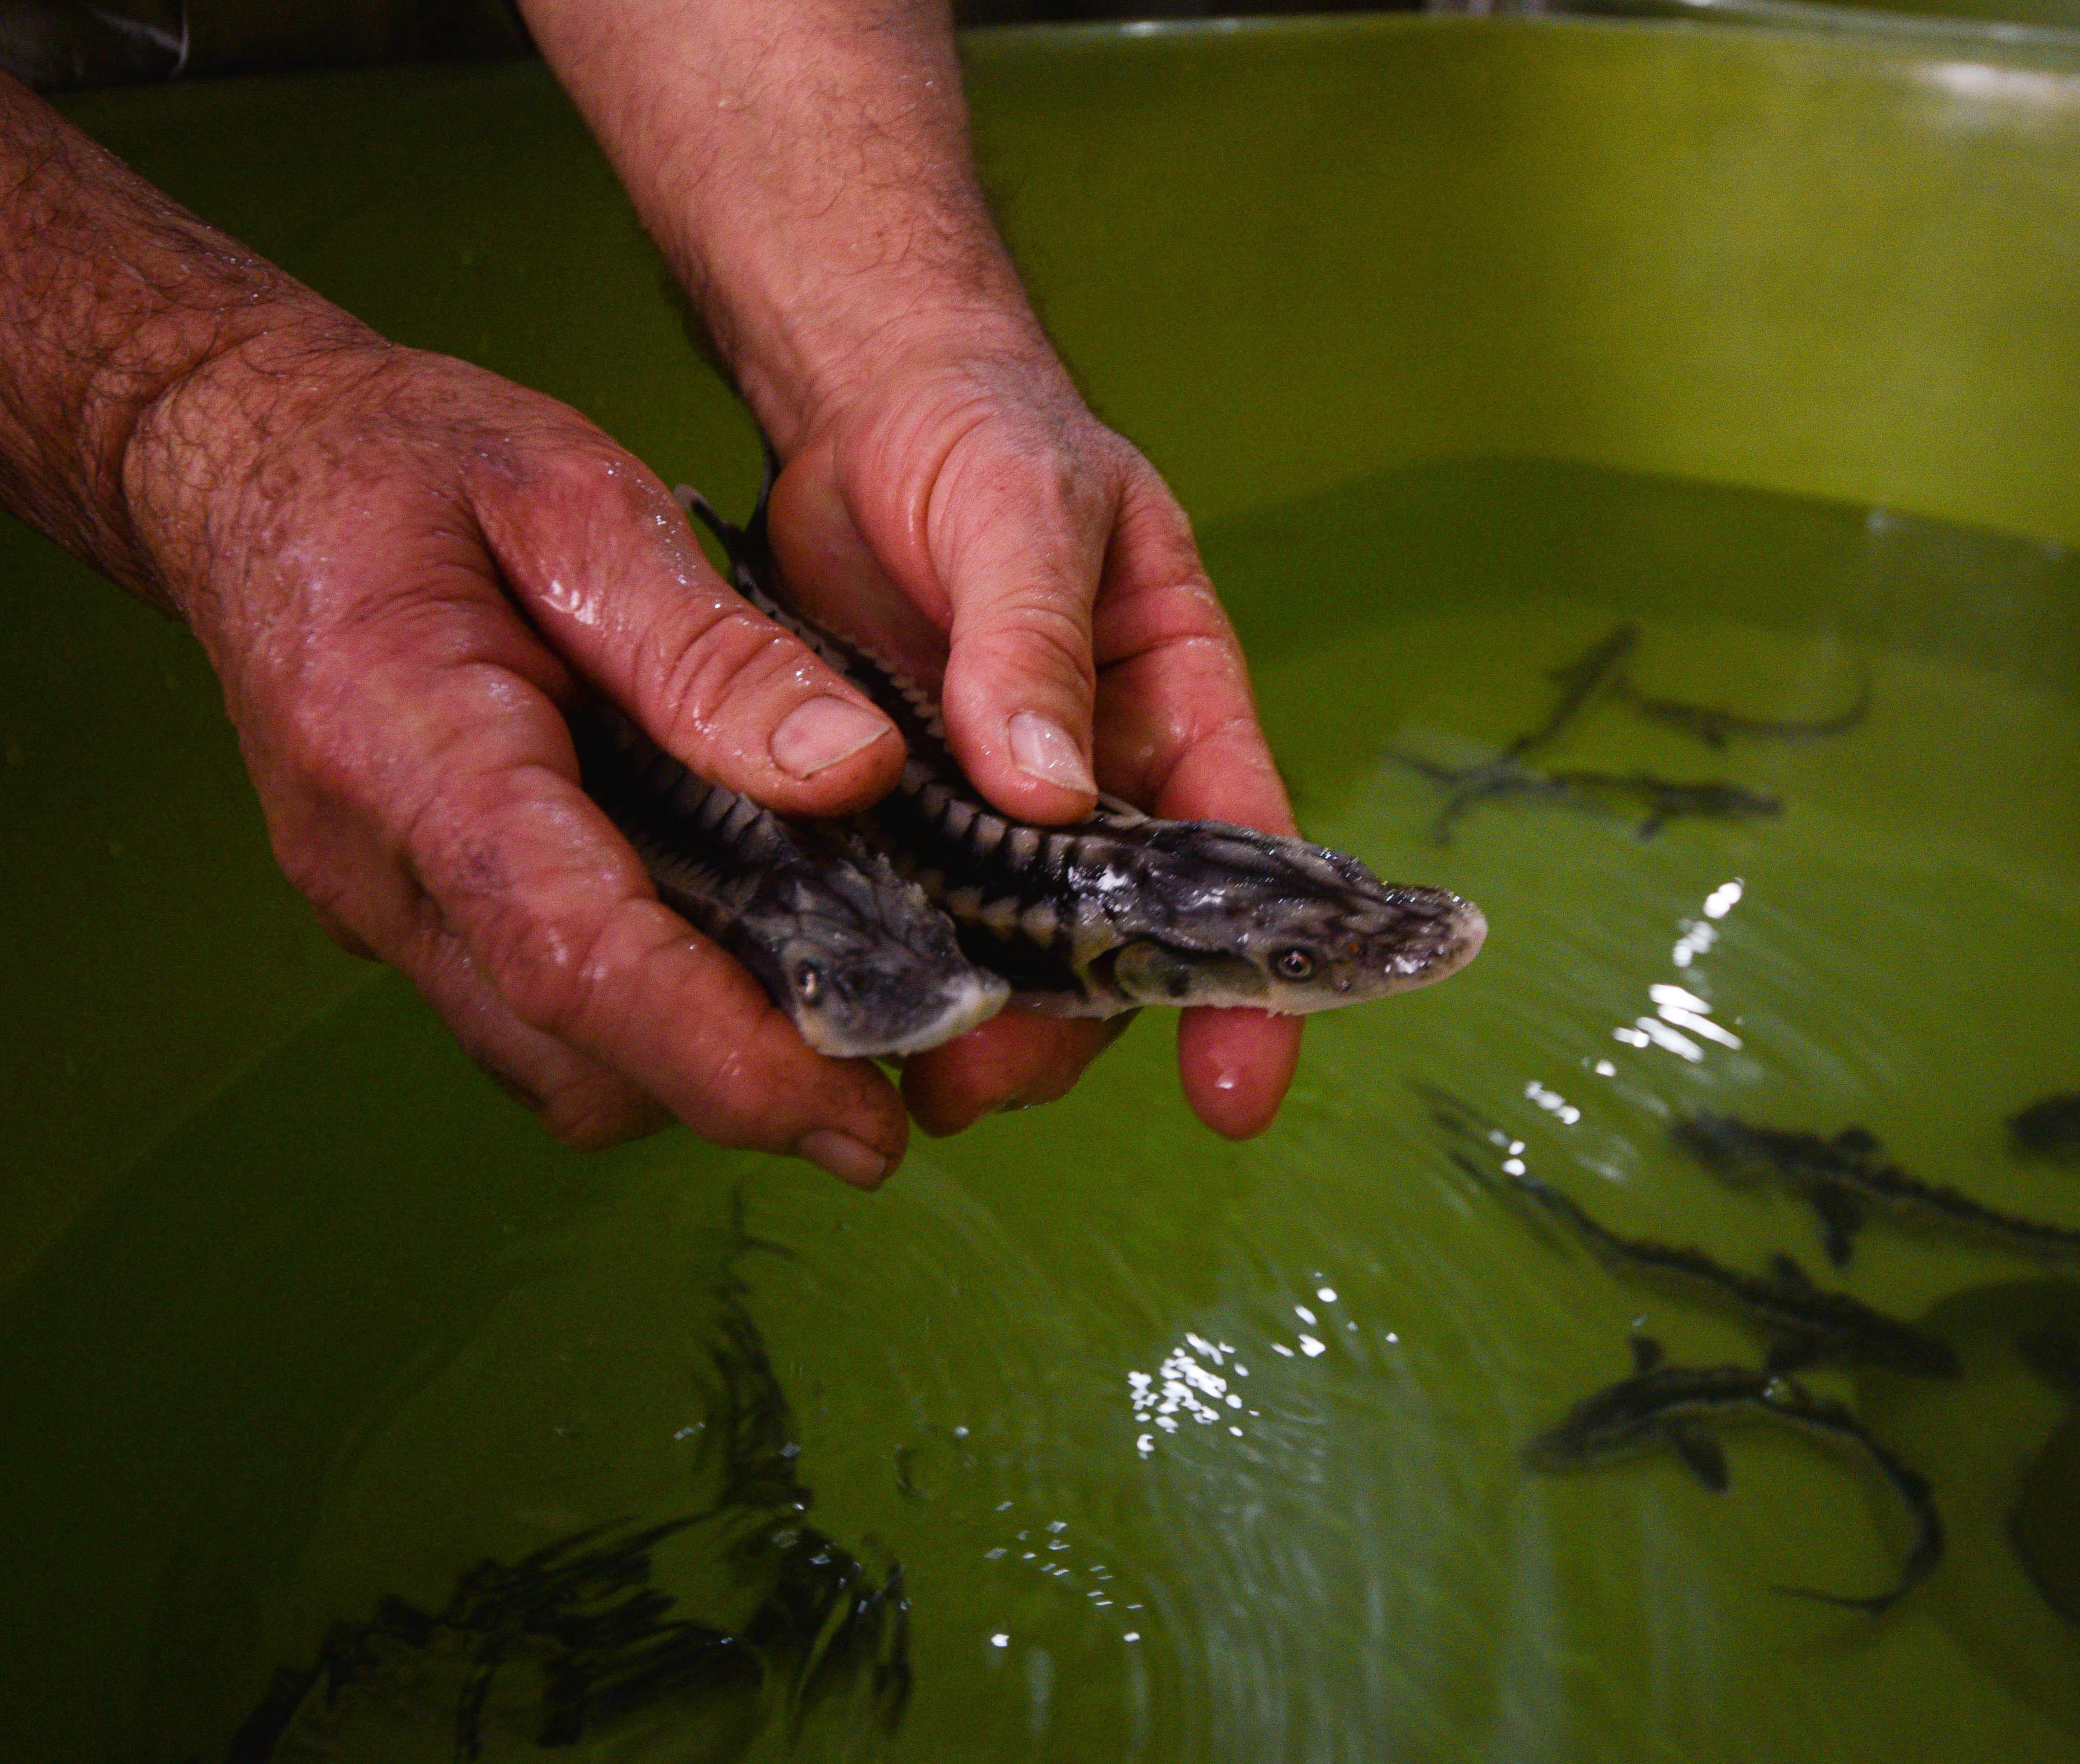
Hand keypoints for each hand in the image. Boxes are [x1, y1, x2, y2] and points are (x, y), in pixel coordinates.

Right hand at [127, 329, 922, 1182]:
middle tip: (894, 1062)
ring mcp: (377, 909)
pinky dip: (638, 1022)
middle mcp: (378, 867)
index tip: (859, 1119)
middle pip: (573, 1053)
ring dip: (691, 1065)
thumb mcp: (576, 499)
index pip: (576, 959)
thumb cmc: (412, 465)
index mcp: (413, 752)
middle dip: (737, 1087)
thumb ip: (709, 649)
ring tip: (828, 1009)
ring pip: (553, 1065)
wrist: (253, 465)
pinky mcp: (401, 917)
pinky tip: (726, 951)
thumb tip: (853, 771)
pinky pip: (530, 1022)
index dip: (725, 1057)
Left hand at [765, 342, 1304, 1139]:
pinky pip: (898, 907)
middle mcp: (1097, 781)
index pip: (1238, 859)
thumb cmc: (986, 431)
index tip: (1233, 1091)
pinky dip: (873, 962)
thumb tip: (1051, 796)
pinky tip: (829, 1008)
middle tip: (982, 1080)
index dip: (1250, 982)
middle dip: (1063, 1029)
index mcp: (1176, 710)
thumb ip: (1038, 644)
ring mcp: (988, 807)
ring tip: (903, 1072)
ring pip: (1002, 950)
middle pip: (1110, 943)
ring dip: (965, 1023)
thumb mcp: (1025, 509)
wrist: (864, 403)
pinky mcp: (889, 809)